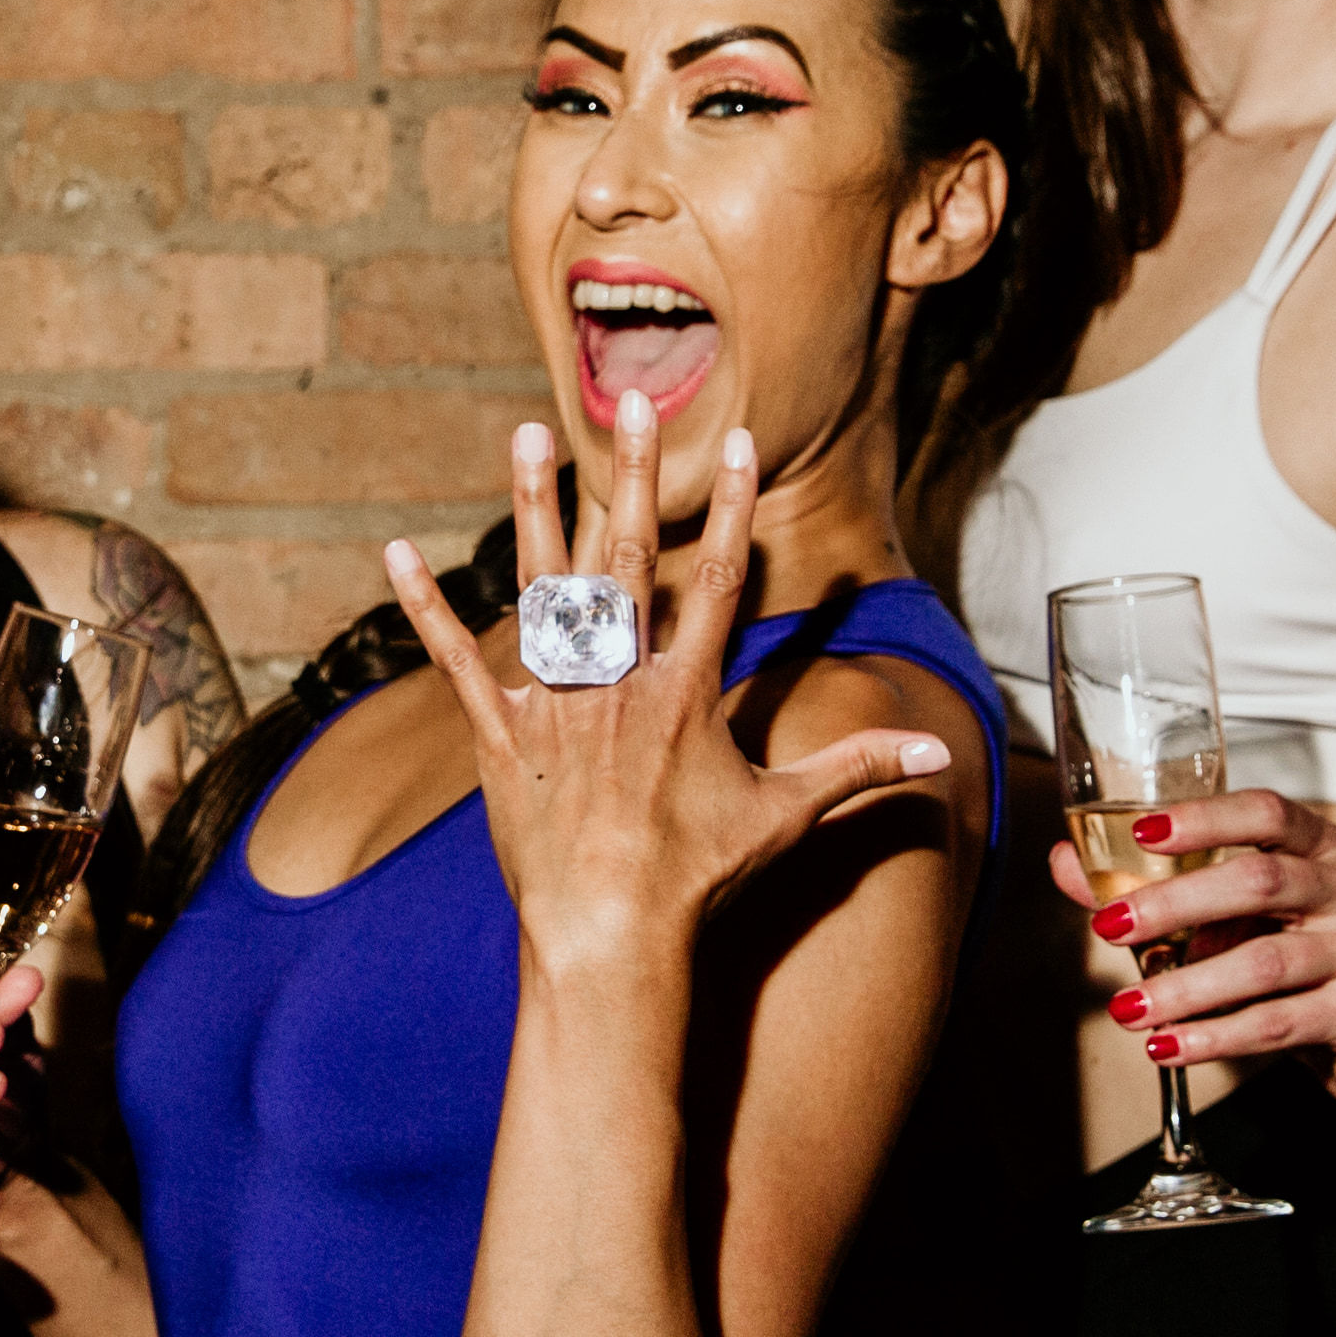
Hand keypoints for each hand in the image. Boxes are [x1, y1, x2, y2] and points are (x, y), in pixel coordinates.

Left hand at [381, 397, 955, 986]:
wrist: (611, 934)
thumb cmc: (698, 879)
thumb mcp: (786, 818)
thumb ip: (858, 770)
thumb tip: (940, 757)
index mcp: (685, 692)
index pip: (721, 580)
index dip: (731, 508)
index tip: (737, 441)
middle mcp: (618, 681)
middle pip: (629, 557)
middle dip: (634, 474)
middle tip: (635, 402)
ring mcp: (555, 703)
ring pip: (540, 587)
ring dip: (533, 506)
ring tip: (527, 434)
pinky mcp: (499, 735)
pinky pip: (456, 660)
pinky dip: (425, 607)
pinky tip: (396, 553)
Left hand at [1055, 788, 1335, 1103]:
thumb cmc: (1294, 955)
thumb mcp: (1233, 915)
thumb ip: (1154, 887)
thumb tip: (1067, 862)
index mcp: (1320, 846)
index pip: (1267, 813)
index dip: (1206, 818)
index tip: (1143, 831)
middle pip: (1260, 882)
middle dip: (1175, 904)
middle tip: (1109, 927)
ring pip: (1265, 962)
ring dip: (1186, 987)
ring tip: (1128, 1008)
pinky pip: (1278, 1023)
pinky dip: (1214, 1036)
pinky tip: (1170, 1046)